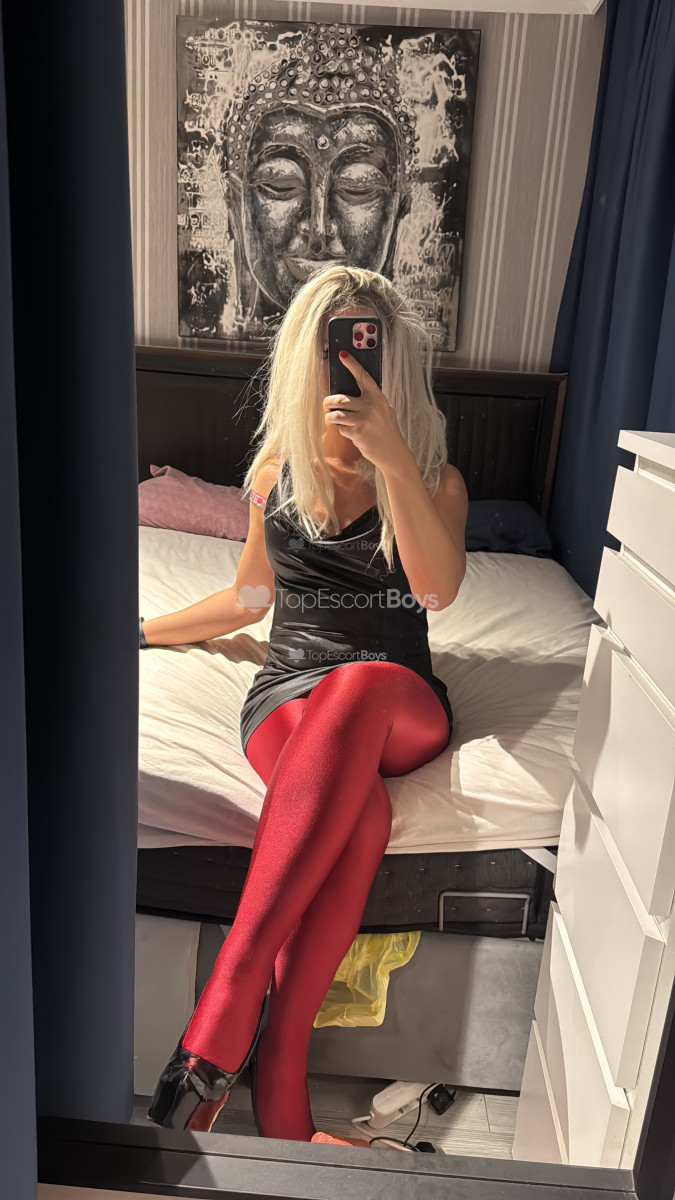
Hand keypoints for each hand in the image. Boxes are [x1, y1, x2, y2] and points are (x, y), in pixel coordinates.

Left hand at [322, 351, 410, 472]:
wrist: (393, 452)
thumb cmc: (387, 431)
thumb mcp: (384, 411)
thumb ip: (370, 402)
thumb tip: (349, 396)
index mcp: (378, 397)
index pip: (363, 376)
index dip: (352, 365)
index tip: (342, 355)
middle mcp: (371, 406)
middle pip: (340, 398)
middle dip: (328, 402)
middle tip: (326, 406)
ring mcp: (364, 419)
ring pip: (336, 414)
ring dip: (330, 417)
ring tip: (331, 419)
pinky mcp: (358, 433)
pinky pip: (341, 429)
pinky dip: (342, 431)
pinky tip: (350, 433)